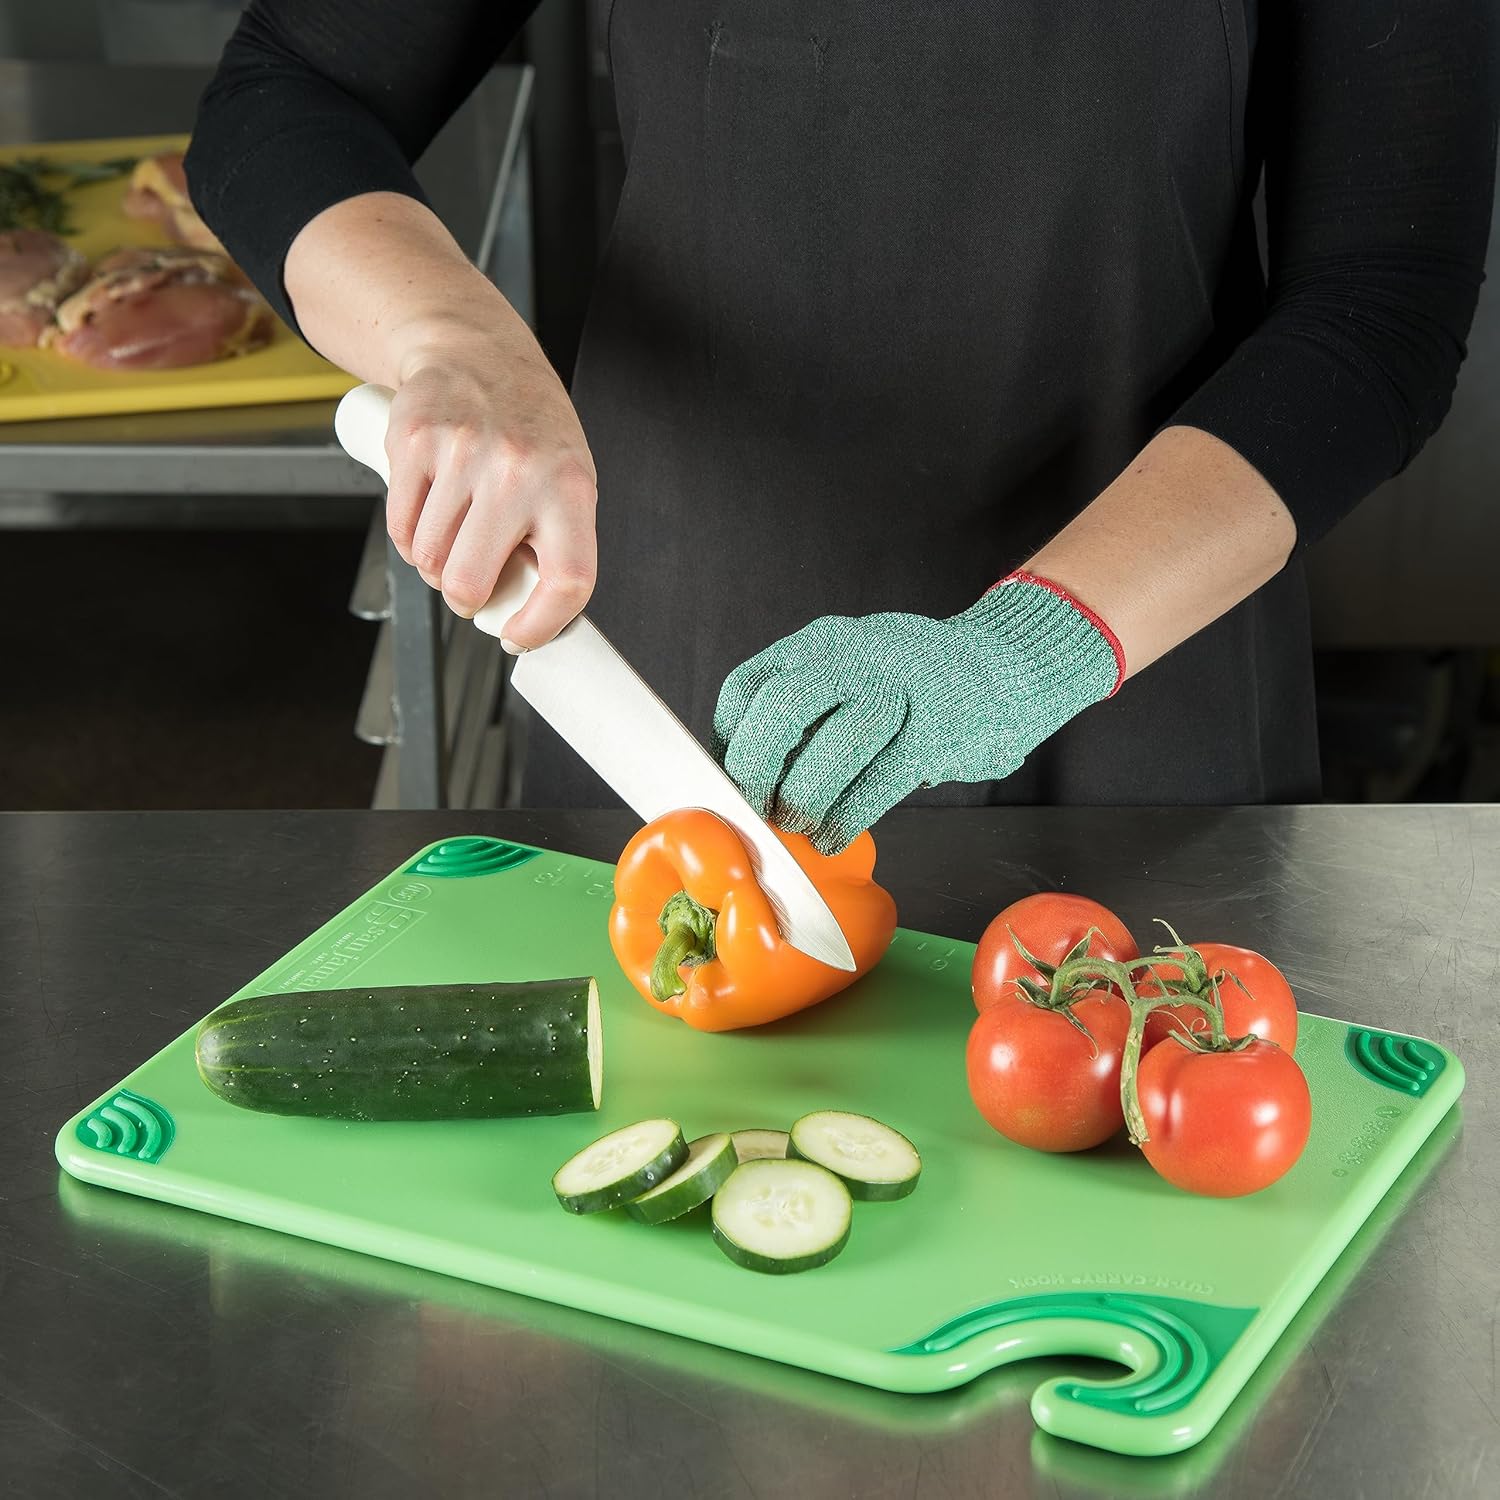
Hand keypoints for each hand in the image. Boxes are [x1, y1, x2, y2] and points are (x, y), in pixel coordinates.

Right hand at [383, 332, 597, 646]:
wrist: (477, 352)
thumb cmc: (530, 430)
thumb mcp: (569, 479)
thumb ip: (557, 543)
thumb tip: (535, 615)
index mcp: (571, 488)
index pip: (567, 580)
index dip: (540, 625)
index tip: (519, 637)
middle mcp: (518, 471)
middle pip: (472, 582)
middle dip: (465, 599)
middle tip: (472, 586)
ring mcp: (463, 454)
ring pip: (428, 560)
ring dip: (434, 566)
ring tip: (453, 537)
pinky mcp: (413, 442)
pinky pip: (399, 526)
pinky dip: (407, 538)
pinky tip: (426, 518)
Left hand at [713, 575, 1121, 852]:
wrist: (1008, 665)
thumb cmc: (914, 687)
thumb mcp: (849, 673)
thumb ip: (802, 711)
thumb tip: (741, 776)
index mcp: (820, 644)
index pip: (748, 687)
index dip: (728, 742)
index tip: (725, 783)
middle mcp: (855, 657)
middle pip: (784, 707)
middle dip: (756, 768)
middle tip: (753, 809)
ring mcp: (901, 688)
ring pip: (837, 742)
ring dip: (806, 796)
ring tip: (799, 824)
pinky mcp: (939, 729)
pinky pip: (884, 778)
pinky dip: (848, 816)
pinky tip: (833, 835)